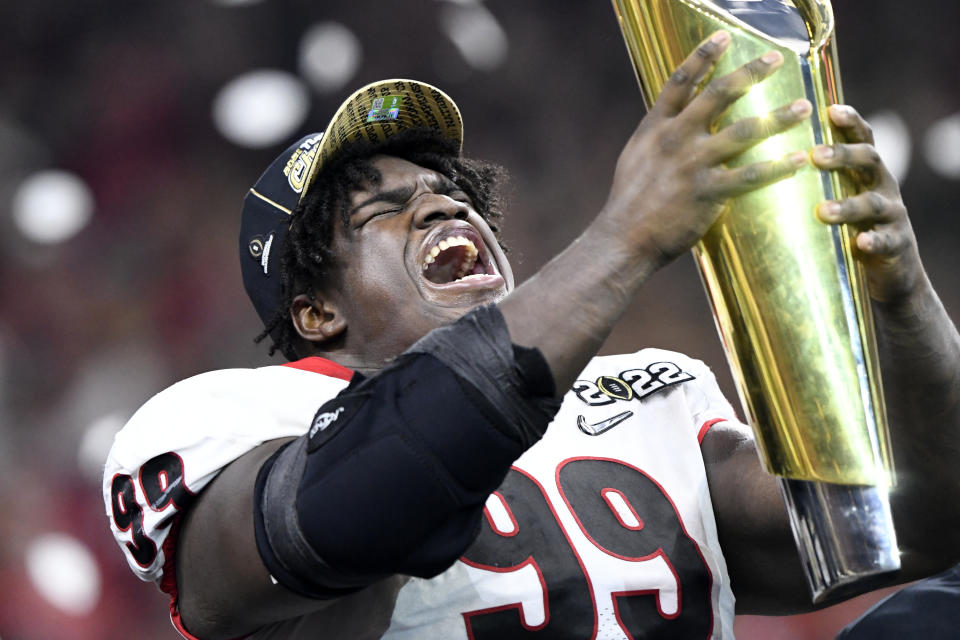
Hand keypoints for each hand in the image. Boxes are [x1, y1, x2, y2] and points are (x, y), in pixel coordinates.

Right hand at [602, 30, 810, 268]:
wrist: (623, 239)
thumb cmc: (628, 202)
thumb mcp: (635, 158)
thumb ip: (657, 136)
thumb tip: (671, 120)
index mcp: (656, 127)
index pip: (681, 81)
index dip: (703, 55)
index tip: (724, 36)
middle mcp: (676, 138)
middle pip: (718, 94)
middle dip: (750, 72)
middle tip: (777, 59)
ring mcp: (693, 165)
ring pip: (743, 131)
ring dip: (777, 118)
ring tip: (803, 107)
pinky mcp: (708, 193)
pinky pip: (750, 175)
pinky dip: (777, 167)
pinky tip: (798, 160)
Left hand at [812, 105, 925, 303]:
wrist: (887, 270)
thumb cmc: (846, 227)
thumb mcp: (832, 198)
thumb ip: (808, 182)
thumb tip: (754, 164)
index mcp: (865, 171)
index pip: (861, 137)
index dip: (850, 121)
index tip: (829, 109)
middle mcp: (882, 185)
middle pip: (869, 159)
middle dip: (843, 155)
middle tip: (813, 155)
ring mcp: (892, 214)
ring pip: (874, 203)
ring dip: (849, 205)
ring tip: (823, 211)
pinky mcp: (897, 244)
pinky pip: (887, 240)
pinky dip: (874, 241)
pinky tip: (861, 242)